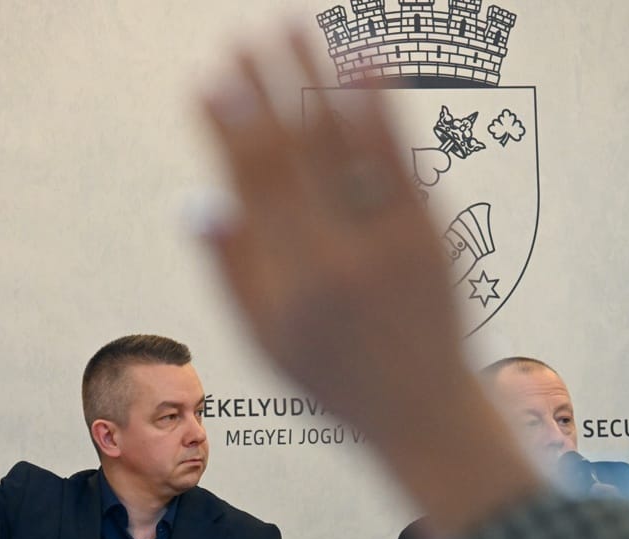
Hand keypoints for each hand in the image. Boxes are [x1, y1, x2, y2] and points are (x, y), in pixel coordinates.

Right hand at [198, 32, 460, 434]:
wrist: (423, 409)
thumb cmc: (333, 378)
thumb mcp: (266, 344)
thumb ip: (234, 272)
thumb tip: (198, 201)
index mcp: (288, 283)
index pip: (251, 184)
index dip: (228, 127)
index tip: (208, 83)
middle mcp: (338, 256)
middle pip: (294, 151)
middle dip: (263, 87)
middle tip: (240, 37)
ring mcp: (390, 242)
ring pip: (346, 143)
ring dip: (317, 77)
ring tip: (294, 25)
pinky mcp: (430, 233)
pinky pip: (400, 158)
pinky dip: (380, 106)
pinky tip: (365, 60)